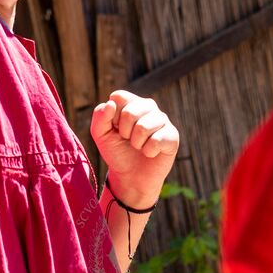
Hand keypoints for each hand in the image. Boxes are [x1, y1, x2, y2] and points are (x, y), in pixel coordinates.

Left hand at [90, 90, 178, 208]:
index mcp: (131, 102)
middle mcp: (148, 107)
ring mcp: (162, 120)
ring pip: (143, 127)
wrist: (131, 176)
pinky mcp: (172, 135)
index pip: (119, 97)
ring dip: (136, 143)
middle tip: (128, 140)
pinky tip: (150, 153)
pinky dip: (148, 151)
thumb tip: (111, 104)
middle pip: (130, 112)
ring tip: (138, 146)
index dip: (112, 116)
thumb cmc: (117, 151)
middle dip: (124, 132)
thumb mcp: (101, 135)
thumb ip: (100, 117)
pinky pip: (157, 140)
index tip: (115, 128)